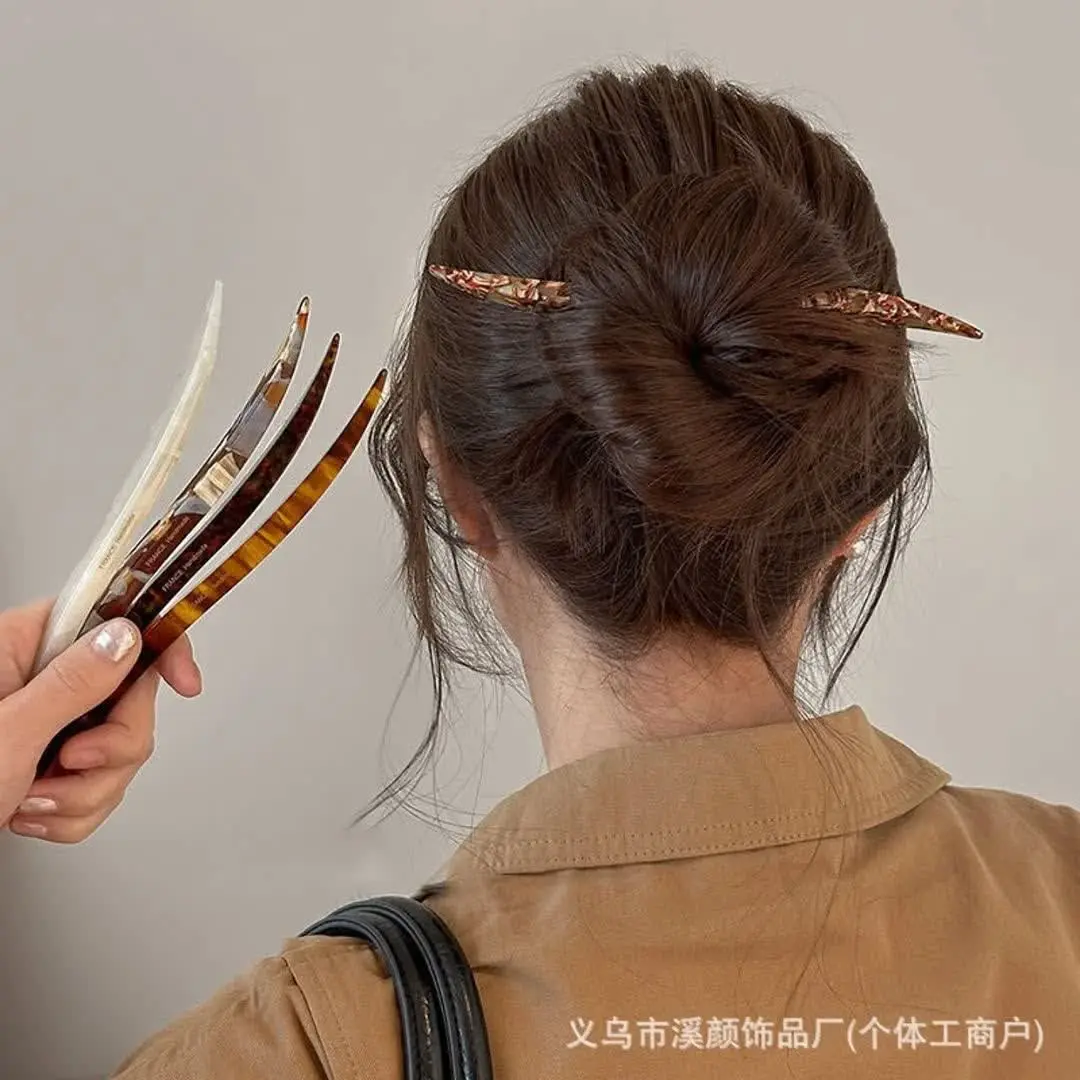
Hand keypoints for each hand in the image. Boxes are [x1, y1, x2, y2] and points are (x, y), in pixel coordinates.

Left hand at [0, 599, 201, 841]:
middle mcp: (40, 679)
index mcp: (24, 647)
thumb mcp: (6, 733)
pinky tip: (30, 812)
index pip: (115, 619)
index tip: (184, 682)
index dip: (160, 646)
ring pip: (119, 750)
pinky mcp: (51, 763)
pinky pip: (99, 787)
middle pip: (129, 697)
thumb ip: (72, 683)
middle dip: (110, 749)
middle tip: (68, 764)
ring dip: (84, 791)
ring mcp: (48, 723)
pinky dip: (72, 811)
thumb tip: (126, 637)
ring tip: (32, 798)